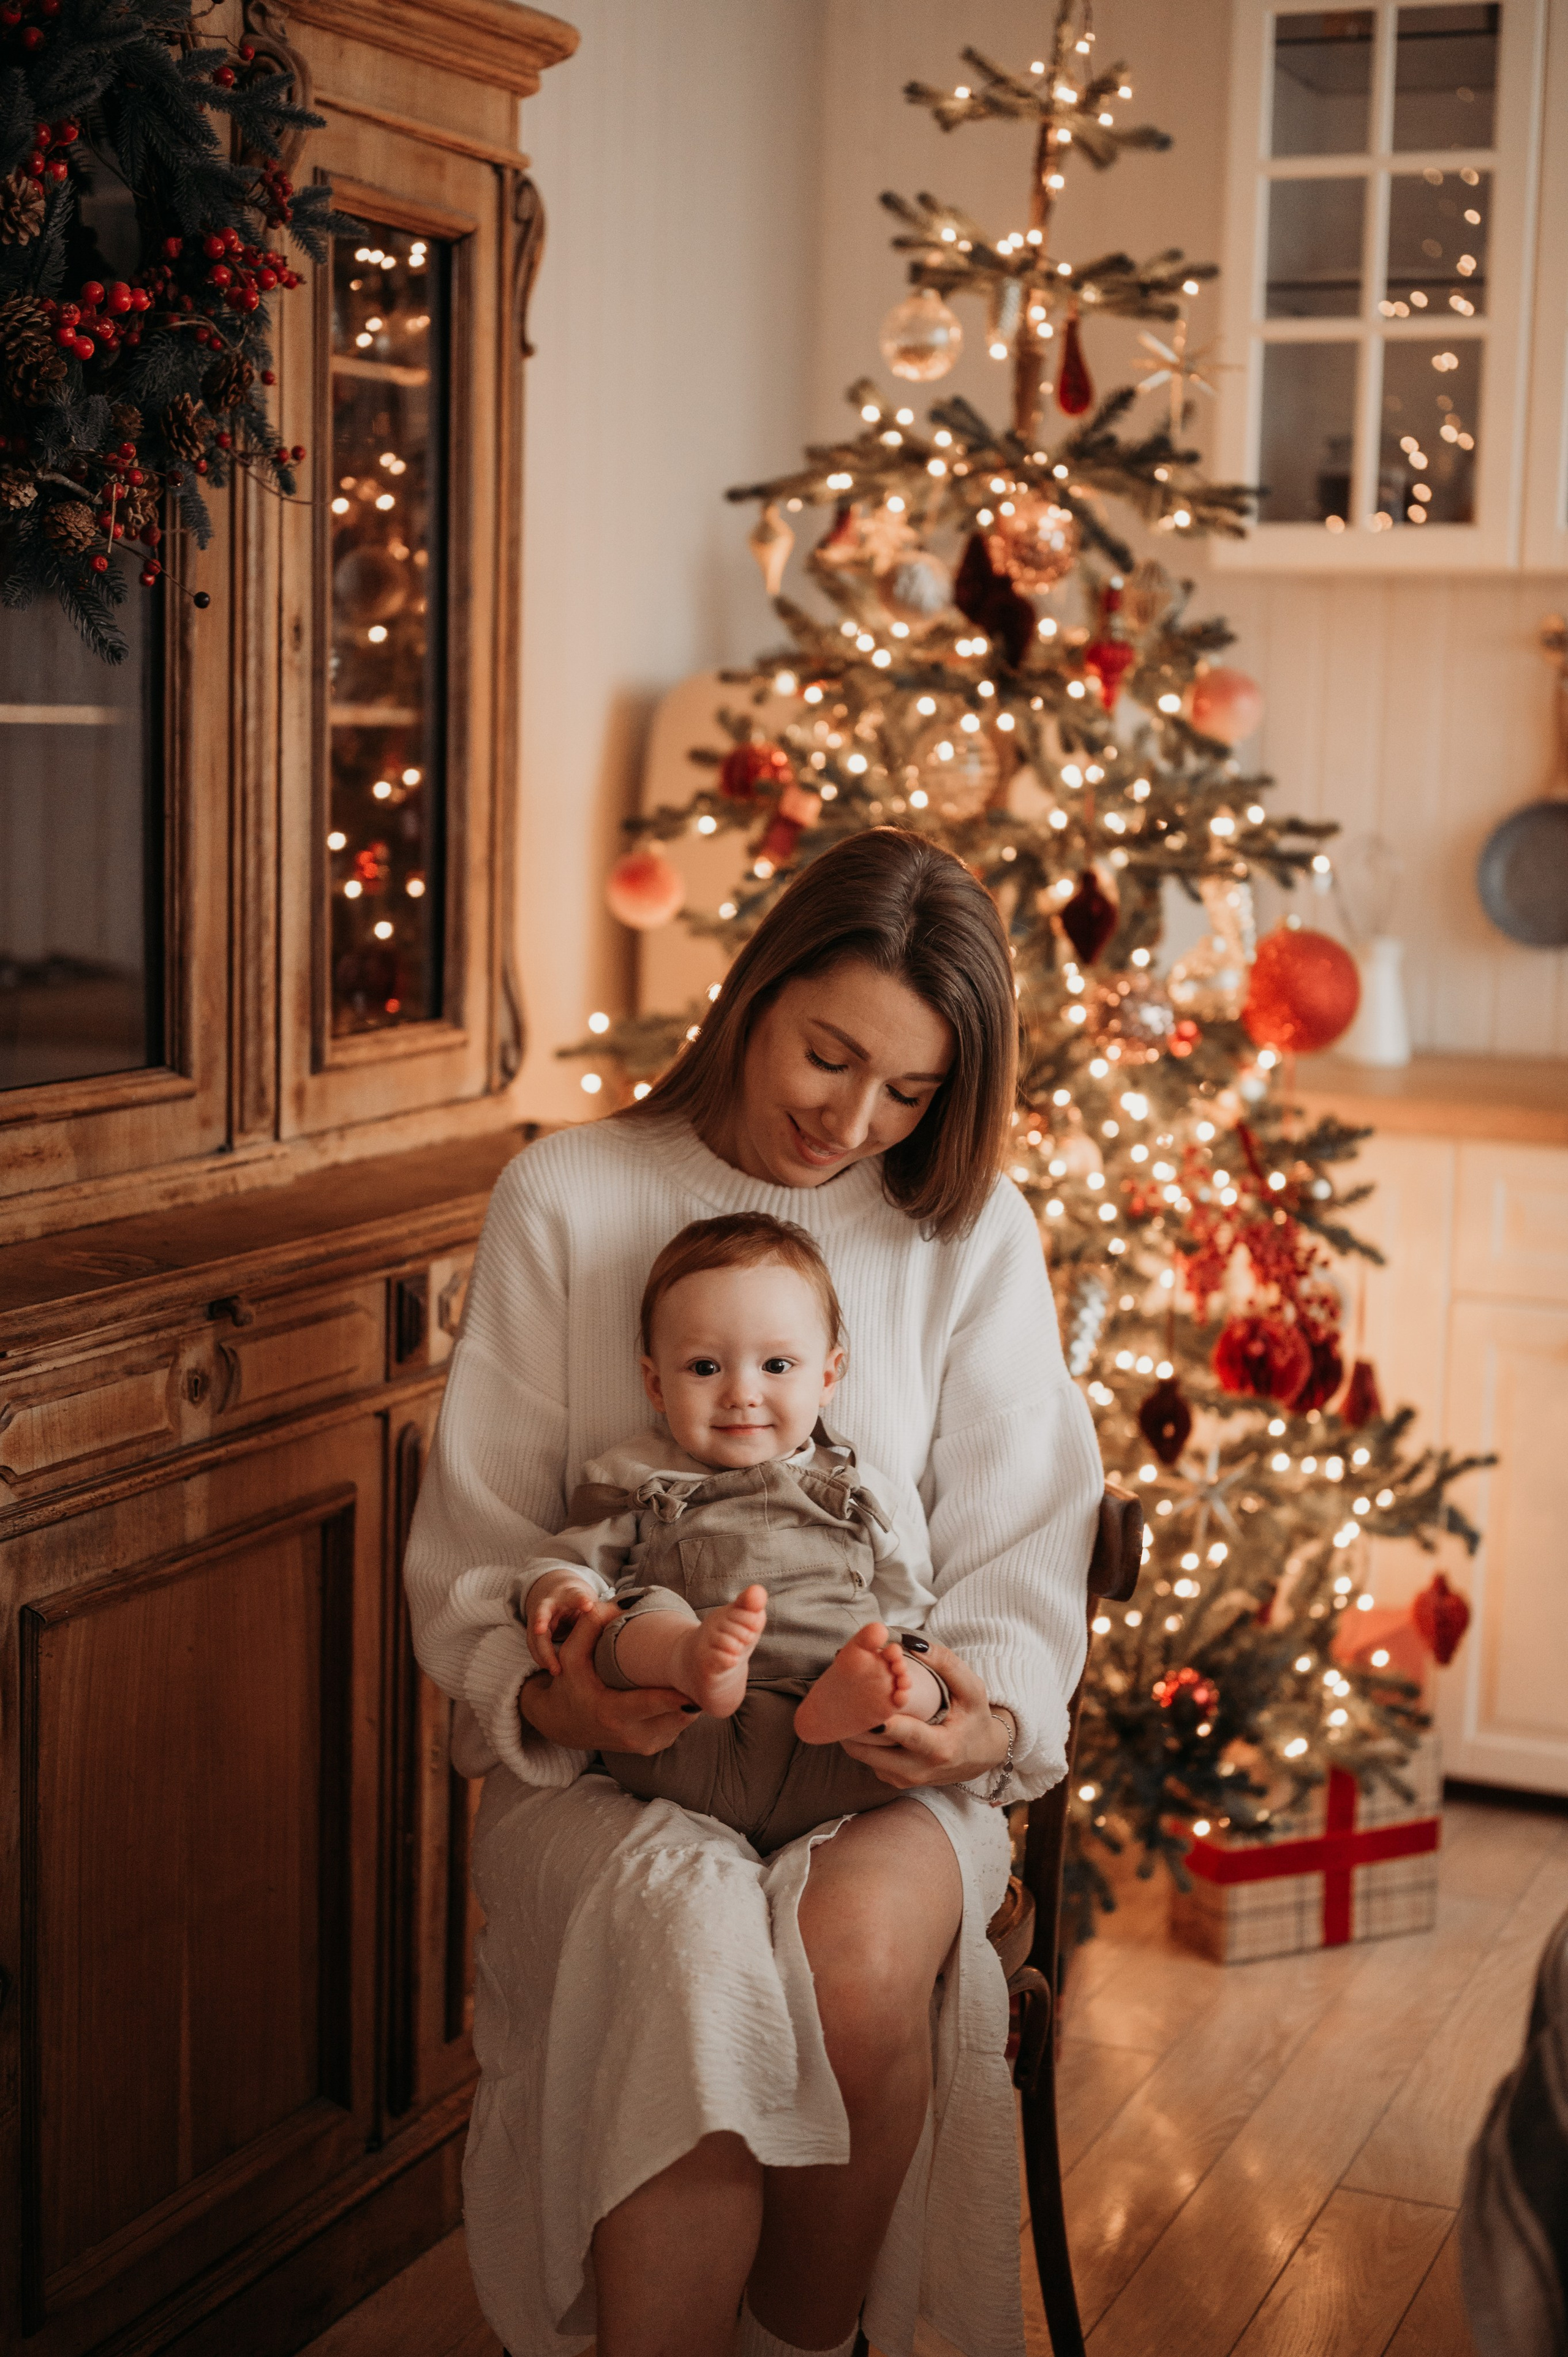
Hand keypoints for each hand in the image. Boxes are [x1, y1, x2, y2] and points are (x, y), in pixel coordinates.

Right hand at [518, 1597, 696, 1757]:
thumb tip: (618, 1603)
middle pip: (677, 1714)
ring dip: (689, 1699)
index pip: (653, 1704)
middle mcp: (632, 1735)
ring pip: (682, 1721)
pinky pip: (678, 1726)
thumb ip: (590, 1627)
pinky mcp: (652, 1748)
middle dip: (692, 1691)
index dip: (678, 1693)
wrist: (562, 1725)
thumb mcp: (571, 1657)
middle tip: (703, 1668)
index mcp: (612, 1713)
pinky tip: (680, 1691)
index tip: (698, 1680)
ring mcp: (644, 1745)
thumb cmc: (569, 1686)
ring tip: (692, 1675)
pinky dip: (682, 1710)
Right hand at [523, 1567, 601, 1675]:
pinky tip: (552, 1669)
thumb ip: (601, 1614)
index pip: (574, 1596)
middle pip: (542, 1613)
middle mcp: (550, 1603)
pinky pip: (534, 1645)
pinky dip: (541, 1658)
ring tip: (556, 1670)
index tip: (589, 1606)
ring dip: (544, 1653)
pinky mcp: (534, 1630)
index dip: (581, 1600)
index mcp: (568, 1594)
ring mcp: (538, 1617)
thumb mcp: (589, 1603)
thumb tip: (623, 1626)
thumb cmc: (578, 1601)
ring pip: (535, 1634)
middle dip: (541, 1624)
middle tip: (543, 1633)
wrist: (555, 1592)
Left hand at [837, 1643, 1009, 1791]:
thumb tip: (912, 1643)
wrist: (980, 1756)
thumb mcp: (971, 1689)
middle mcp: (919, 1770)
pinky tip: (860, 1717)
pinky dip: (860, 1740)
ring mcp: (903, 1779)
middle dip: (856, 1721)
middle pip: (874, 1749)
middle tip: (844, 1691)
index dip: (884, 1720)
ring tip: (847, 1700)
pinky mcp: (893, 1781)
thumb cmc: (975, 1718)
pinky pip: (867, 1760)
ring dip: (853, 1729)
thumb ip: (946, 1663)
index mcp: (942, 1749)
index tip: (867, 1704)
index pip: (907, 1735)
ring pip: (863, 1755)